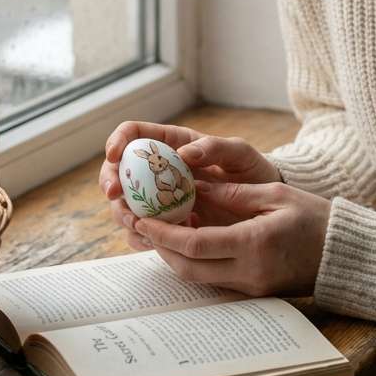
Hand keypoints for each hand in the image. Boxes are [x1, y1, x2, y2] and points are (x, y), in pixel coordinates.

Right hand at [100, 122, 281, 247]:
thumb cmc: (252, 172)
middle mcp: (160, 171)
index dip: (118, 141)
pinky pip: (142, 233)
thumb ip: (215, 148)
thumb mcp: (240, 154)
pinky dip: (141, 237)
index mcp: (173, 144)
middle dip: (110, 182)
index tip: (115, 155)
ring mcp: (160, 200)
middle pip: (119, 171)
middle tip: (117, 196)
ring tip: (137, 222)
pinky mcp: (167, 226)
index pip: (134, 134)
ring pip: (125, 204)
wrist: (265, 207)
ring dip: (123, 213)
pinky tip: (153, 241)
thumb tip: (183, 154)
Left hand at [127, 179, 331, 297]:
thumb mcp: (275, 195)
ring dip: (171, 255)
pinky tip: (182, 241)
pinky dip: (192, 260)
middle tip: (137, 223)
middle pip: (187, 266)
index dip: (162, 232)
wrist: (344, 256)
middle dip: (158, 246)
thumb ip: (233, 192)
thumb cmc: (315, 218)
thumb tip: (195, 184)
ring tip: (153, 230)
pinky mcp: (253, 291)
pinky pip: (212, 277)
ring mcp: (250, 285)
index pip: (194, 243)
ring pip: (196, 276)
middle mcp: (248, 271)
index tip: (141, 216)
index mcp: (253, 243)